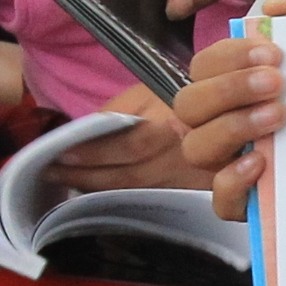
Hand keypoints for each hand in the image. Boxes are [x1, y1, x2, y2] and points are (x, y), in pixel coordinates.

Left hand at [49, 86, 210, 195]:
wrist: (233, 107)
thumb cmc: (186, 90)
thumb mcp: (151, 88)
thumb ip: (118, 111)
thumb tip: (83, 133)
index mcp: (169, 126)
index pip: (124, 147)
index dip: (90, 155)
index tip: (58, 156)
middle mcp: (179, 156)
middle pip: (125, 177)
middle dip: (84, 177)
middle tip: (52, 174)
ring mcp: (186, 177)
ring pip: (134, 191)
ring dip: (97, 190)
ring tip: (67, 182)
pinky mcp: (190, 190)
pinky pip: (148, 197)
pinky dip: (119, 197)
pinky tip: (98, 191)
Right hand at [172, 0, 285, 217]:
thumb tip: (278, 5)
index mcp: (239, 78)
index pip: (204, 66)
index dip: (228, 57)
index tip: (273, 52)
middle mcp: (230, 118)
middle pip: (189, 105)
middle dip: (228, 89)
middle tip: (277, 83)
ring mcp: (238, 159)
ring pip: (196, 148)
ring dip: (230, 127)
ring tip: (277, 115)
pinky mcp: (255, 200)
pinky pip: (221, 200)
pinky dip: (232, 181)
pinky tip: (261, 161)